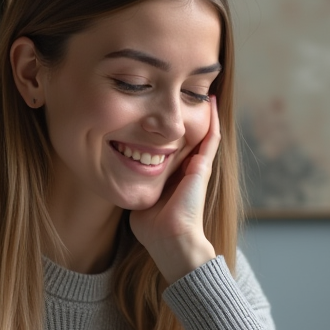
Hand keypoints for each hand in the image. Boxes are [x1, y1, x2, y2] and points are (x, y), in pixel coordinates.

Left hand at [129, 97, 220, 282]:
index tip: (160, 110)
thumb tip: (116, 177)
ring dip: (201, 113)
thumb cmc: (152, 227)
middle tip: (182, 91)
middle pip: (188, 135)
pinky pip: (211, 138)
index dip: (167, 129)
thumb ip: (132, 185)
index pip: (171, 146)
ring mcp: (197, 168)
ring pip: (201, 133)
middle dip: (184, 115)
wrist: (169, 239)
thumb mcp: (139, 198)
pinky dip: (212, 120)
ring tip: (201, 90)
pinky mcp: (202, 167)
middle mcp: (187, 169)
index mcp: (172, 176)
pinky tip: (211, 102)